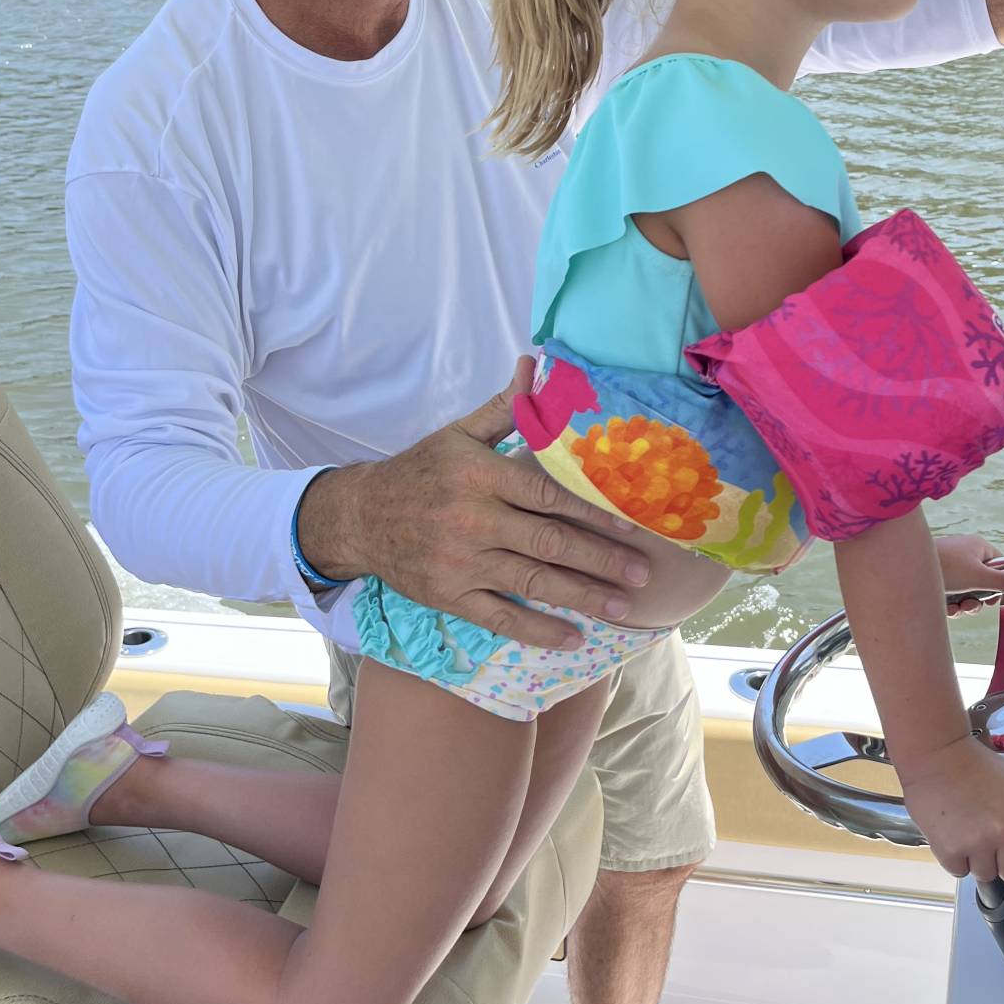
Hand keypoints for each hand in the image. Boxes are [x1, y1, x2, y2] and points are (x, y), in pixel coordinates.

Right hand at [295, 357, 649, 648]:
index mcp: (480, 475)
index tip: (632, 526)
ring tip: (622, 607)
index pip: (548, 496)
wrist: (360, 517)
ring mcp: (462, 563)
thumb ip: (505, 407)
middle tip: (643, 572)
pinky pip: (500, 617)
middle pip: (548, 543)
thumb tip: (535, 365)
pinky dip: (537, 630)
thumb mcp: (459, 434)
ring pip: (532, 582)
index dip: (592, 512)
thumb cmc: (420, 471)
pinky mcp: (450, 596)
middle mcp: (473, 520)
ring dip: (582, 596)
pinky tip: (572, 638)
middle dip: (600, 560)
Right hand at [901, 735, 1003, 882]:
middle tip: (990, 834)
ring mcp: (977, 841)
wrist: (936, 755)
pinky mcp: (949, 849)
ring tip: (969, 830)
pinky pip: (960, 871)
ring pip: (987, 875)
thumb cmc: (981, 766)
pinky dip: (956, 858)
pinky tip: (953, 833)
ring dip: (979, 859)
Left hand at [936, 534, 1003, 615]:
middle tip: (973, 604)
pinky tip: (945, 607)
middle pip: (984, 583)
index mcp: (978, 547)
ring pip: (967, 593)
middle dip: (980, 599)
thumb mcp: (979, 577)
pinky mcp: (937, 579)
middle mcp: (965, 555)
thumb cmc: (944, 566)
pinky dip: (951, 605)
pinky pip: (952, 596)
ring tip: (958, 606)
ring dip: (965, 605)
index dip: (1003, 584)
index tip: (999, 597)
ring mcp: (950, 567)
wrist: (904, 569)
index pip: (1001, 565)